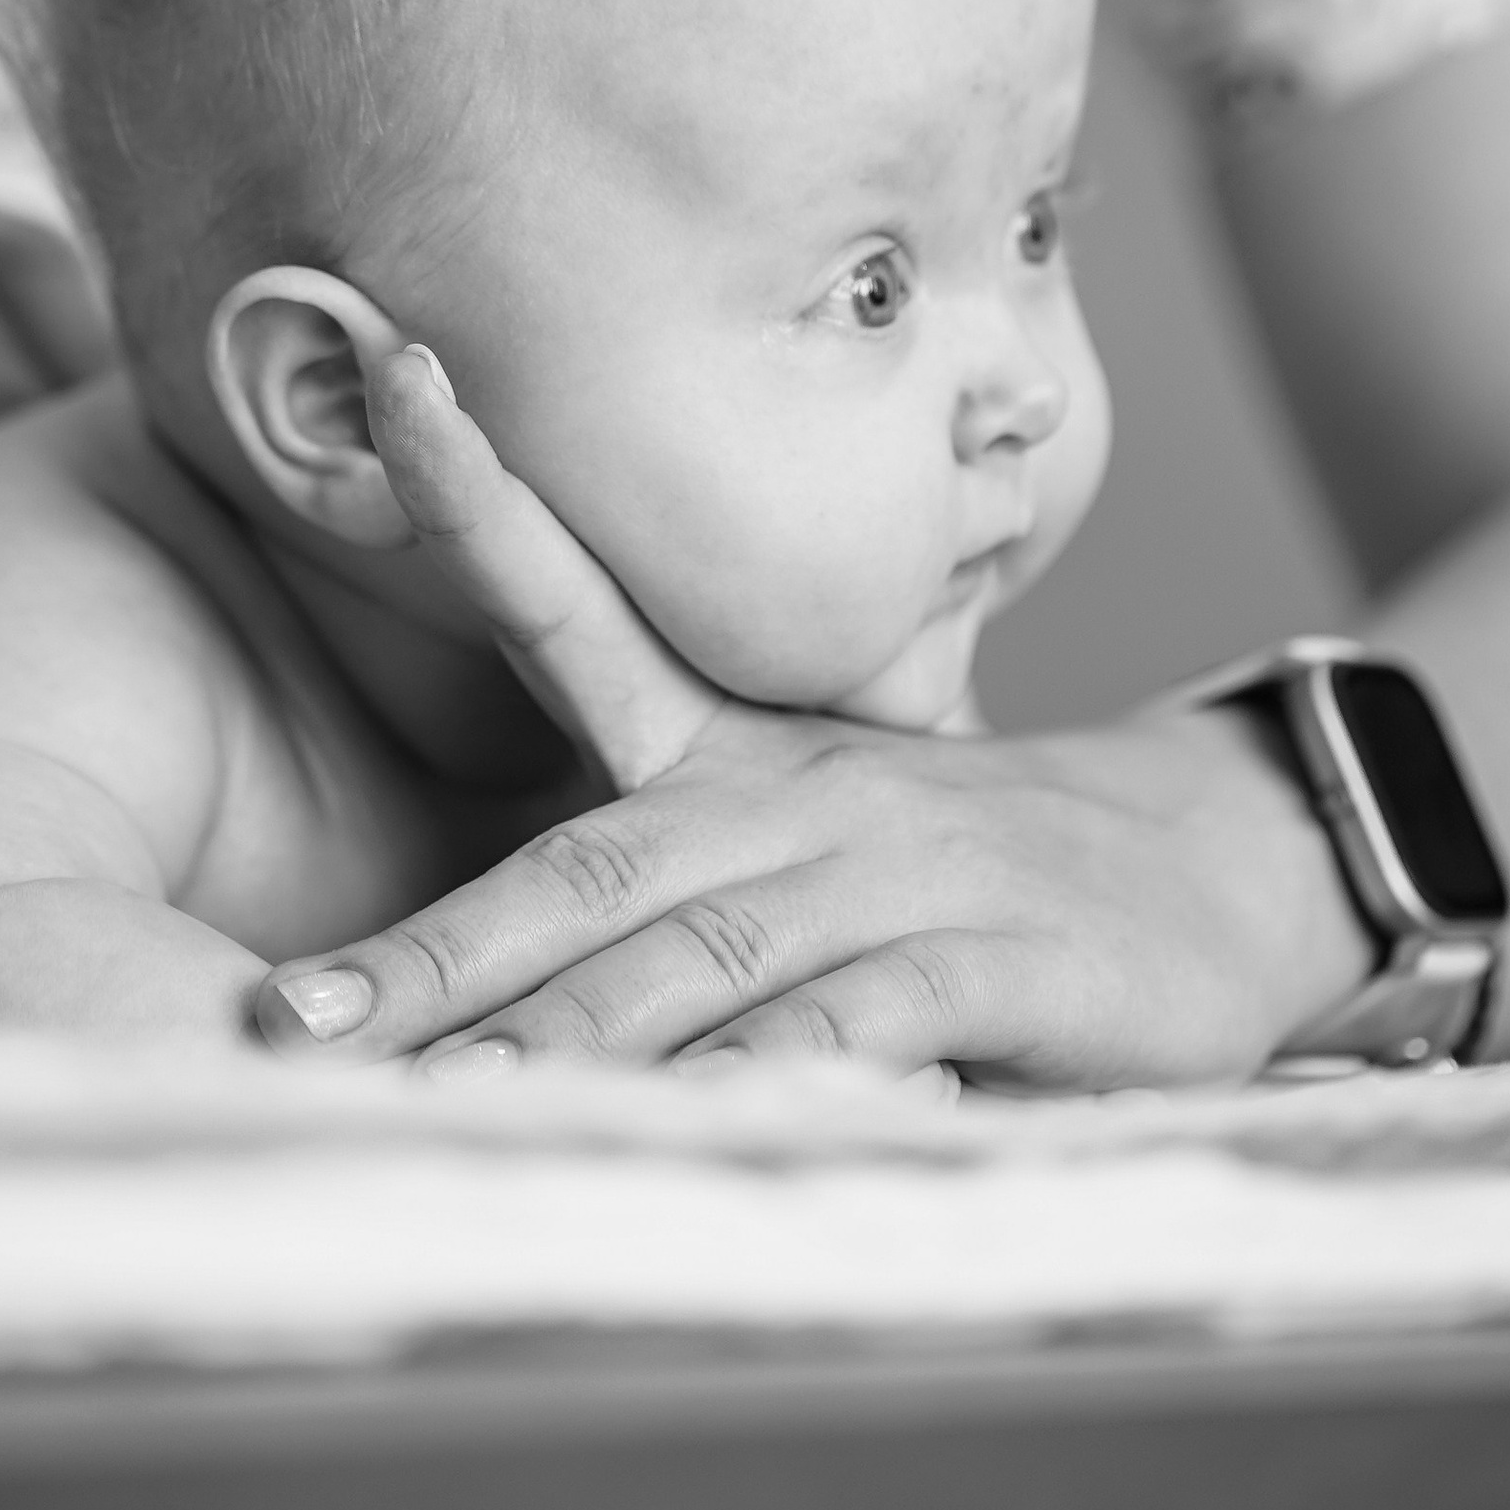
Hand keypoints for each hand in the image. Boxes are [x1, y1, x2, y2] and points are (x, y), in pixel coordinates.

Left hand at [250, 352, 1366, 1084]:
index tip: (387, 376)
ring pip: (698, 957)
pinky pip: (863, 1025)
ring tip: (435, 1102)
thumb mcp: (810, 849)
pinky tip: (693, 1133)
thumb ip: (658, 899)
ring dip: (564, 1037)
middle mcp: (799, 798)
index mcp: (734, 755)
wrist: (1234, 866)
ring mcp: (900, 873)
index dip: (481, 496)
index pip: (581, 607)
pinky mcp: (1002, 961)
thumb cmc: (980, 884)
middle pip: (583, 872)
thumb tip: (470, 988)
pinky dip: (771, 1083)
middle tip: (275, 1025)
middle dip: (426, 956)